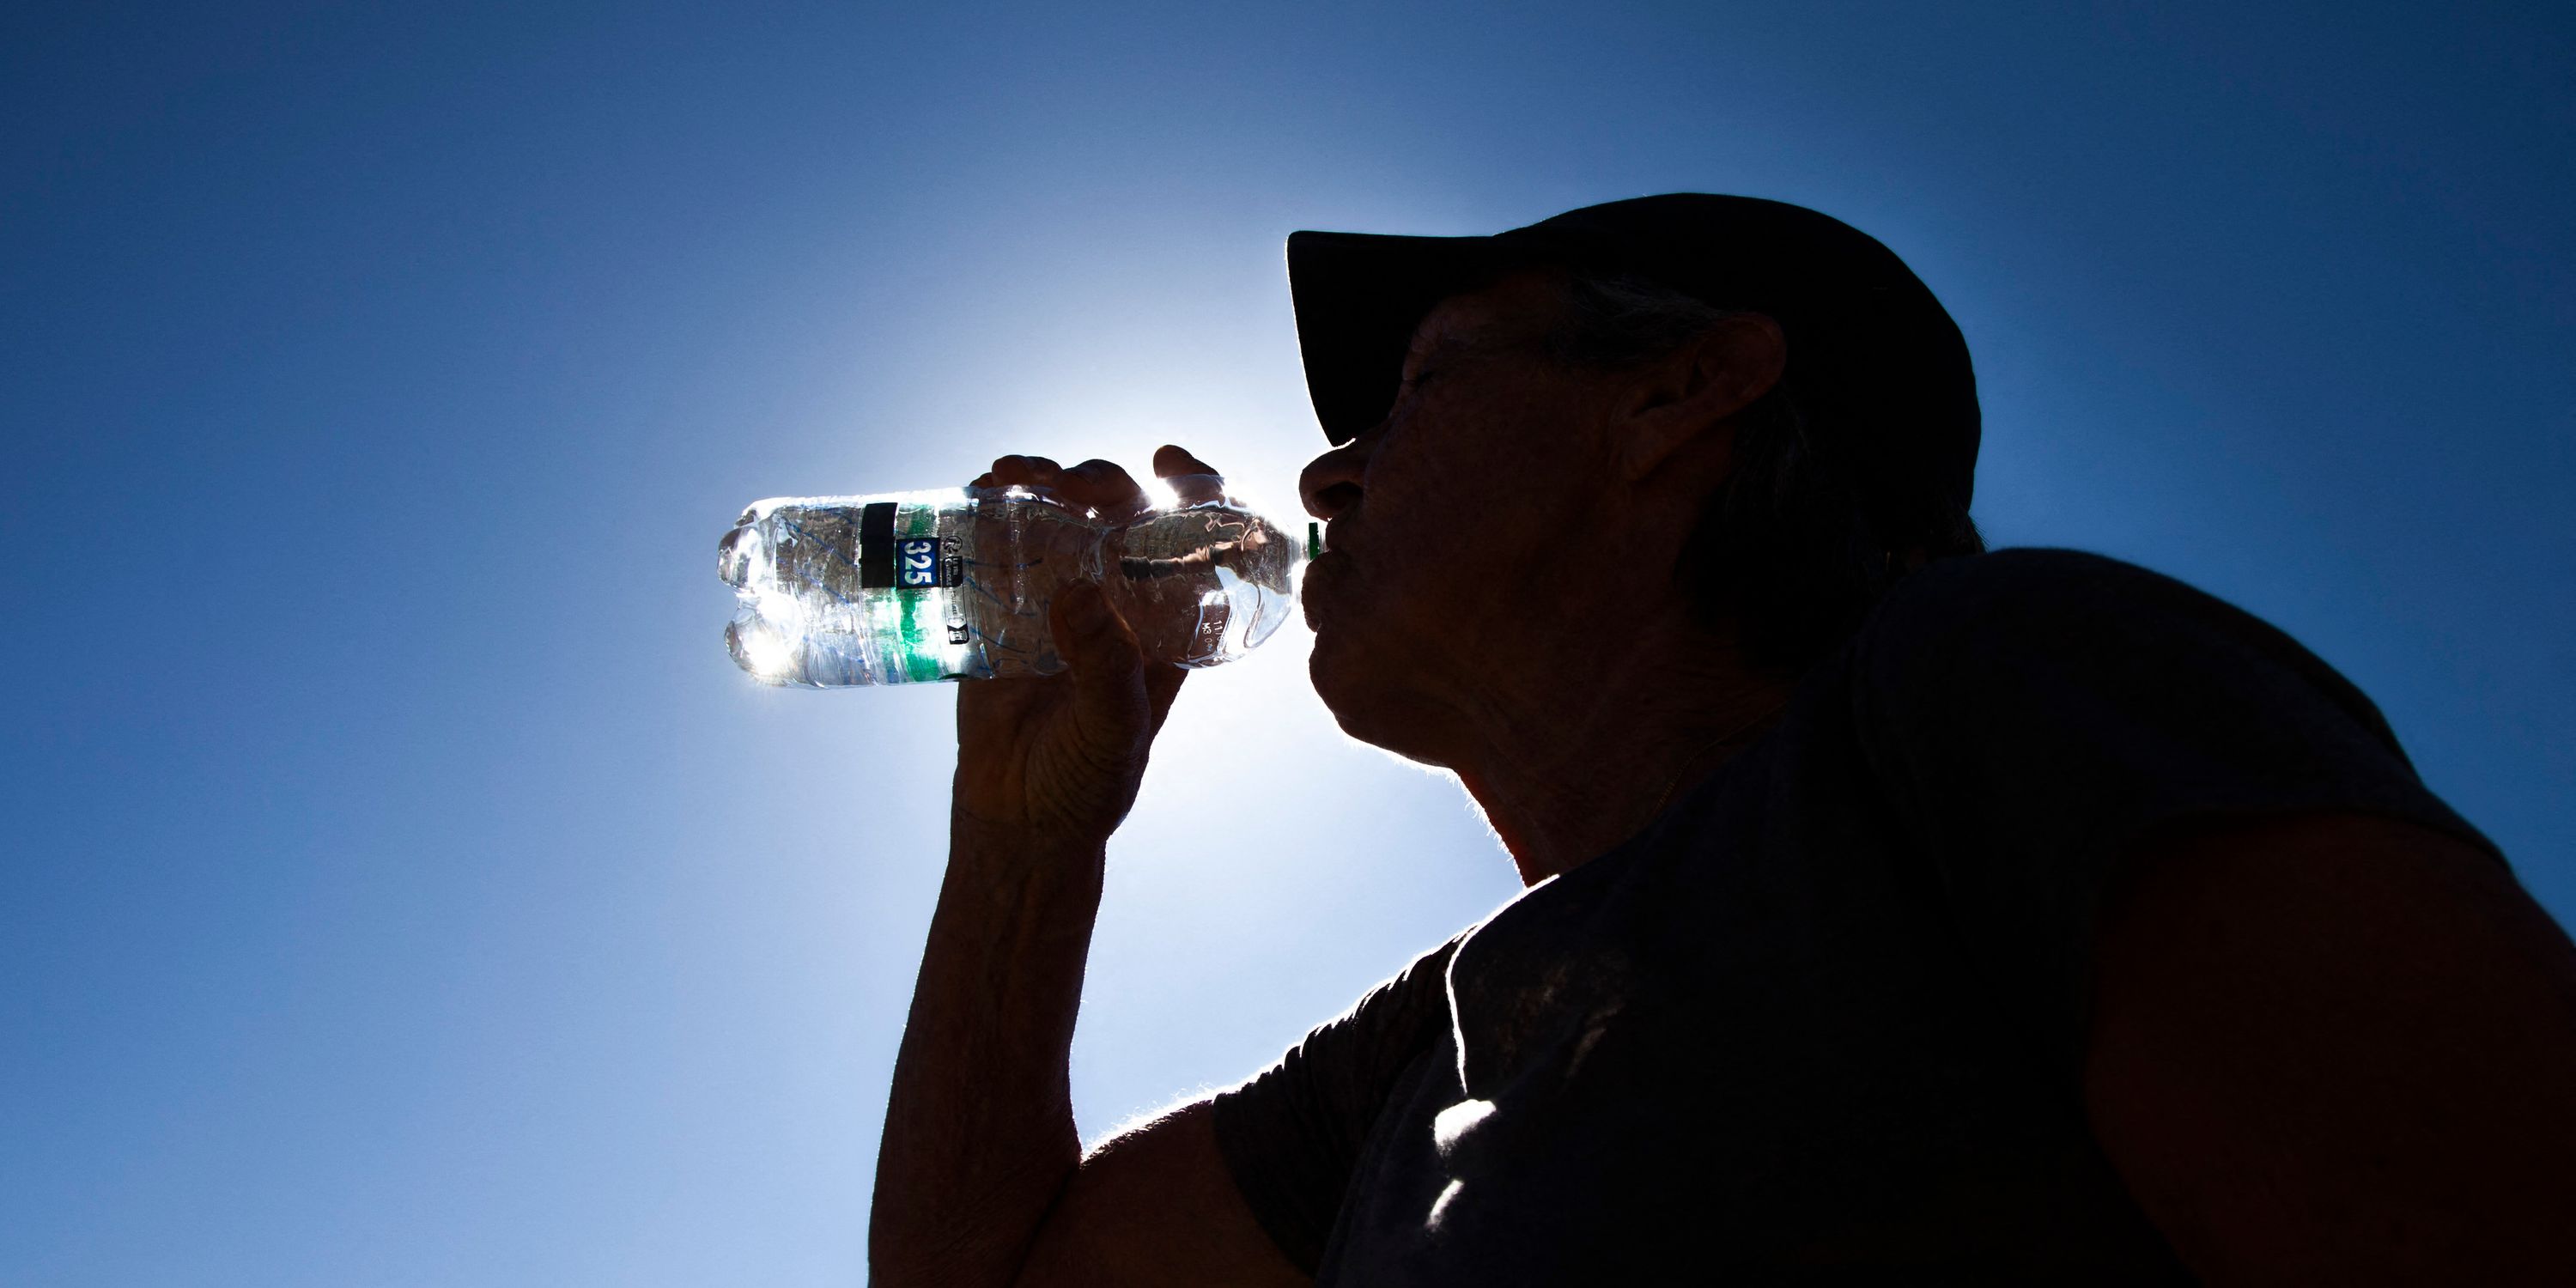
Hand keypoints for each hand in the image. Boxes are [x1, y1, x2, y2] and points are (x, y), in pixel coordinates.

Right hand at [950, 445, 1223, 848]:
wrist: (1017, 820)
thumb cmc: (1085, 783)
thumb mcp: (1112, 731)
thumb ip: (1104, 667)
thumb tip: (1080, 591)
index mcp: (1166, 623)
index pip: (1193, 542)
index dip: (1192, 491)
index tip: (1167, 459)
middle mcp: (1117, 600)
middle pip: (1119, 514)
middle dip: (1096, 482)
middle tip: (1063, 483)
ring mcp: (1059, 598)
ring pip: (1059, 519)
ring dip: (1039, 485)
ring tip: (1009, 477)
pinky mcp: (1004, 609)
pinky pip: (1002, 546)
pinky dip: (989, 513)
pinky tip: (975, 496)